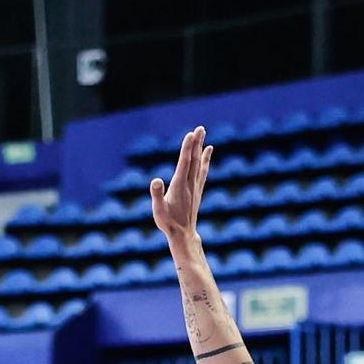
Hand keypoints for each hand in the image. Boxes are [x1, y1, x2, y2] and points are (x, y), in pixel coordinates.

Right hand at [151, 126, 212, 246]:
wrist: (183, 236)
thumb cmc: (168, 224)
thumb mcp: (159, 211)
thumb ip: (157, 195)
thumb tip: (156, 180)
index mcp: (179, 187)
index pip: (184, 164)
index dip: (187, 148)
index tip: (190, 134)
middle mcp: (189, 185)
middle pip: (194, 160)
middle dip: (196, 143)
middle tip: (200, 128)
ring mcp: (195, 188)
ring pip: (199, 164)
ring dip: (201, 148)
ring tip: (203, 134)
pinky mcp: (197, 191)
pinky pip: (202, 171)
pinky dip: (205, 160)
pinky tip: (207, 152)